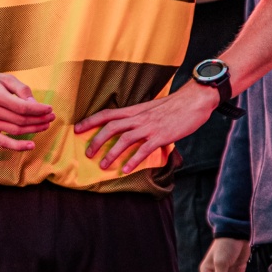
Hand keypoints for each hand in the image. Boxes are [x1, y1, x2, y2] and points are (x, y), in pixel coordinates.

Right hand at [0, 70, 54, 150]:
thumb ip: (21, 89)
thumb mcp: (3, 78)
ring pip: (15, 131)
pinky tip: (31, 145)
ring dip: (33, 130)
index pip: (22, 107)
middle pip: (20, 120)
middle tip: (51, 117)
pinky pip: (3, 142)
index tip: (49, 109)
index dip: (38, 110)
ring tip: (45, 125)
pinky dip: (18, 146)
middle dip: (39, 120)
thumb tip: (35, 104)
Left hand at [75, 81, 217, 173]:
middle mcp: (138, 118)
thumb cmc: (174, 106)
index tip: (77, 129)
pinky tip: (126, 170)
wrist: (194, 101)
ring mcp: (149, 127)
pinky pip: (143, 150)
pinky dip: (133, 161)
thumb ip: (139, 118)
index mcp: (135, 110)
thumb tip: (130, 128)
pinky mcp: (161, 136)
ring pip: (124, 140)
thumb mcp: (151, 109)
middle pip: (111, 128)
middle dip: (96, 141)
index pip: (107, 114)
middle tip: (88, 154)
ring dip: (111, 154)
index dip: (90, 121)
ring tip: (103, 166)